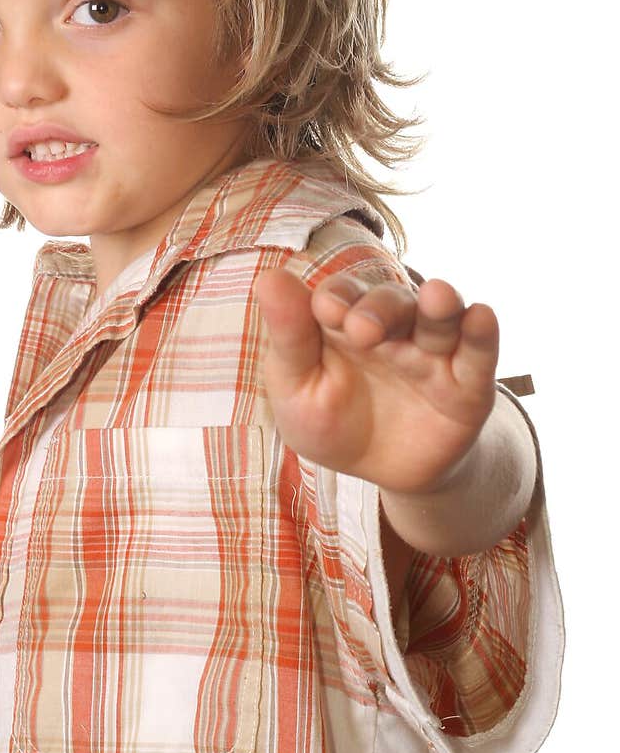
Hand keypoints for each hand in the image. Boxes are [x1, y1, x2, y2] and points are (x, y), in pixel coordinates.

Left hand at [252, 267, 499, 495]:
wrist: (380, 474)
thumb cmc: (330, 422)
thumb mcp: (297, 389)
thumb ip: (288, 337)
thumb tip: (269, 279)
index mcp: (343, 323)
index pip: (341, 296)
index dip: (336, 299)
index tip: (325, 310)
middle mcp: (391, 328)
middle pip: (391, 303)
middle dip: (379, 309)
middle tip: (362, 330)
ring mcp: (431, 353)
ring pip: (439, 318)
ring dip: (439, 304)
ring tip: (437, 296)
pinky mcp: (468, 385)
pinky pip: (478, 353)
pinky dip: (482, 333)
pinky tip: (481, 315)